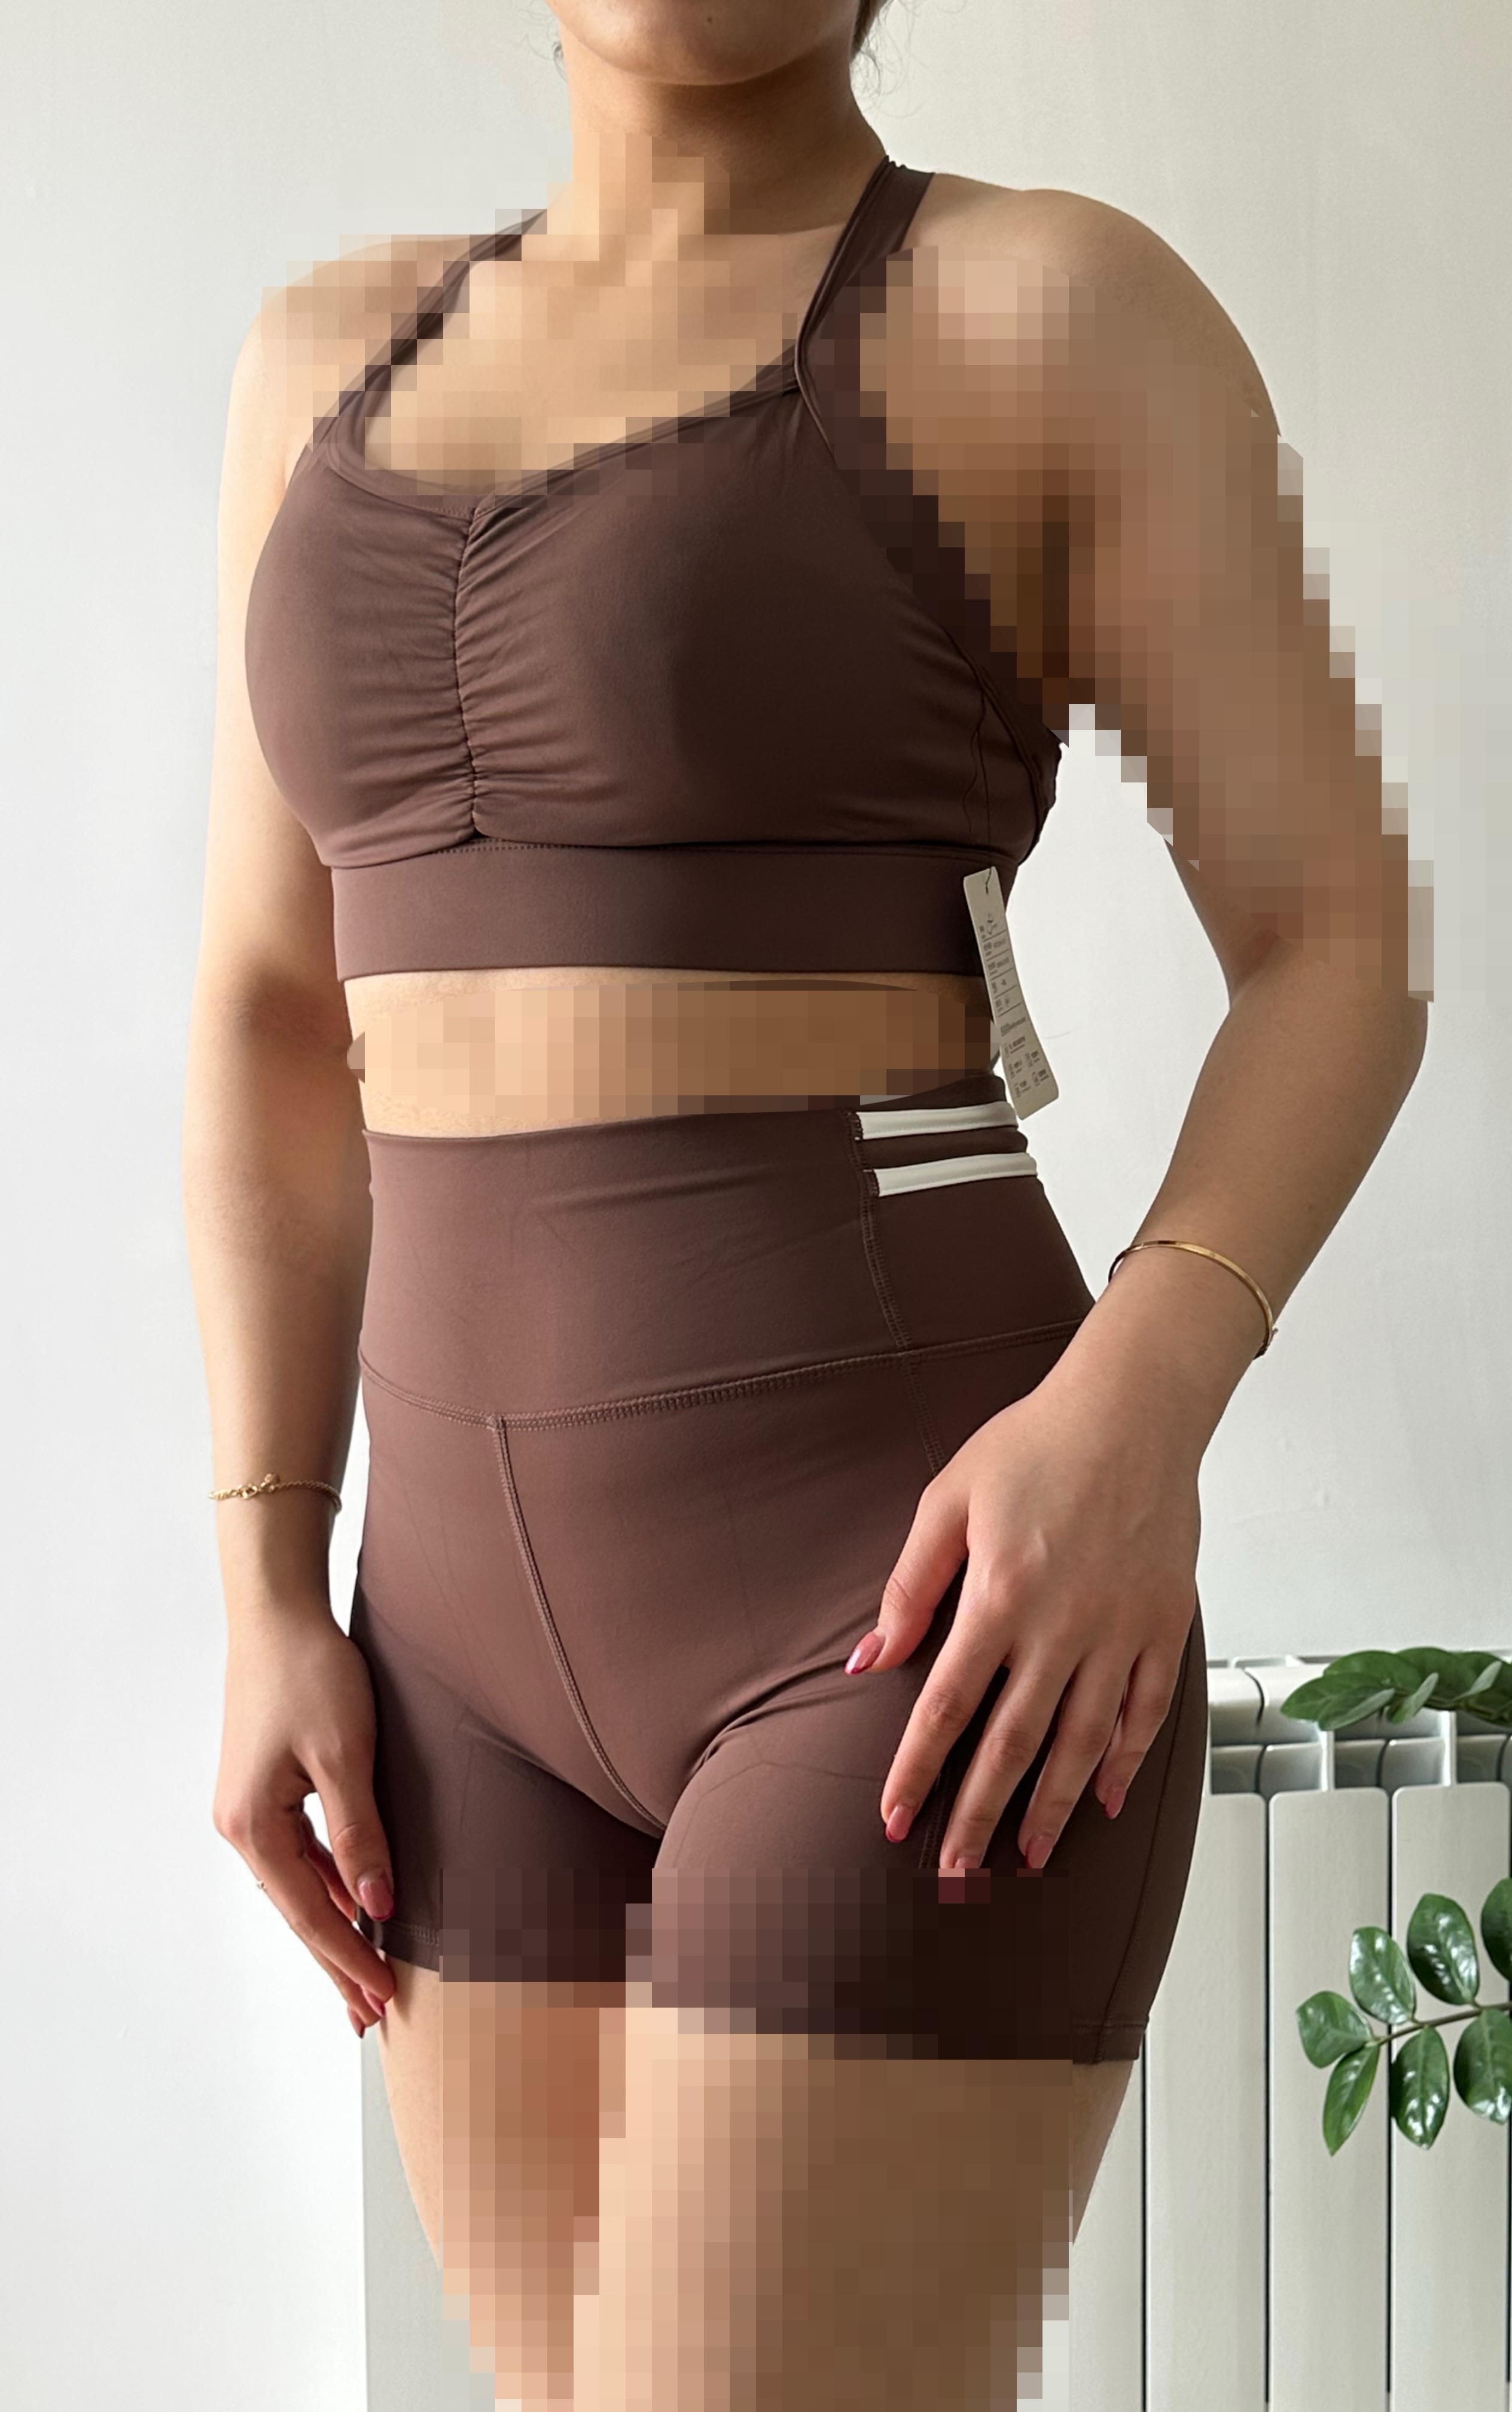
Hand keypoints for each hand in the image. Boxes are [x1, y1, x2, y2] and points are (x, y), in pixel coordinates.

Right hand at [213, 1604, 396, 2034]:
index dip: (347, 1959)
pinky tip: (354, 1907)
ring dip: (334, 1928)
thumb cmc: (311, 1674)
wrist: (278, 1615)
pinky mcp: (266, 1790)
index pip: (309, 1913)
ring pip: (300, 1886)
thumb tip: (375, 1906)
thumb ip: (360, 1832)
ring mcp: (250, 1809)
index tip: (383, 2000)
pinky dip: (329, 1887)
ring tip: (367, 1976)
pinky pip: (301, 1856)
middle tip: (371, 2017)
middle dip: (336, 1963)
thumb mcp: (345, 1753)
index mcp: (252, 1826)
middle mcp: (241, 1826)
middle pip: (298, 1911)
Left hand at [847, 1362, 1201, 1875]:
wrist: (1134, 1409)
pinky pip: (1146, 1711)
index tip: (892, 1819)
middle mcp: (1062, 1626)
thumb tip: (870, 1660)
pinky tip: (1105, 1800)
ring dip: (1051, 1808)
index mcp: (1000, 1595)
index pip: (948, 1706)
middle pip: (1012, 1744)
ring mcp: (1120, 1631)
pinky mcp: (1164, 1624)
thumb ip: (909, 1586)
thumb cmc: (1033, 1444)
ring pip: (1083, 1743)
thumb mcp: (948, 1499)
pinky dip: (1126, 1762)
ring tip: (1026, 1858)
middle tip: (955, 1871)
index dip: (918, 1769)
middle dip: (978, 1815)